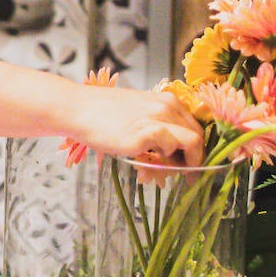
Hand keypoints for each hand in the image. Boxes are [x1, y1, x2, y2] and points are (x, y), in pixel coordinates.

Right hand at [71, 85, 204, 166]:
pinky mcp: (146, 132)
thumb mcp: (137, 114)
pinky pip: (171, 148)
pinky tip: (153, 166)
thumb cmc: (102, 114)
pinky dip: (167, 160)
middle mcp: (167, 106)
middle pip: (197, 136)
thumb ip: (156, 128)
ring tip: (166, 173)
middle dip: (194, 159)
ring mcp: (158, 118)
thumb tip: (171, 155)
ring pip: (192, 142)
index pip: (195, 127)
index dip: (197, 148)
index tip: (191, 165)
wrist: (78, 108)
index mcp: (167, 100)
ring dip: (184, 163)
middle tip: (185, 176)